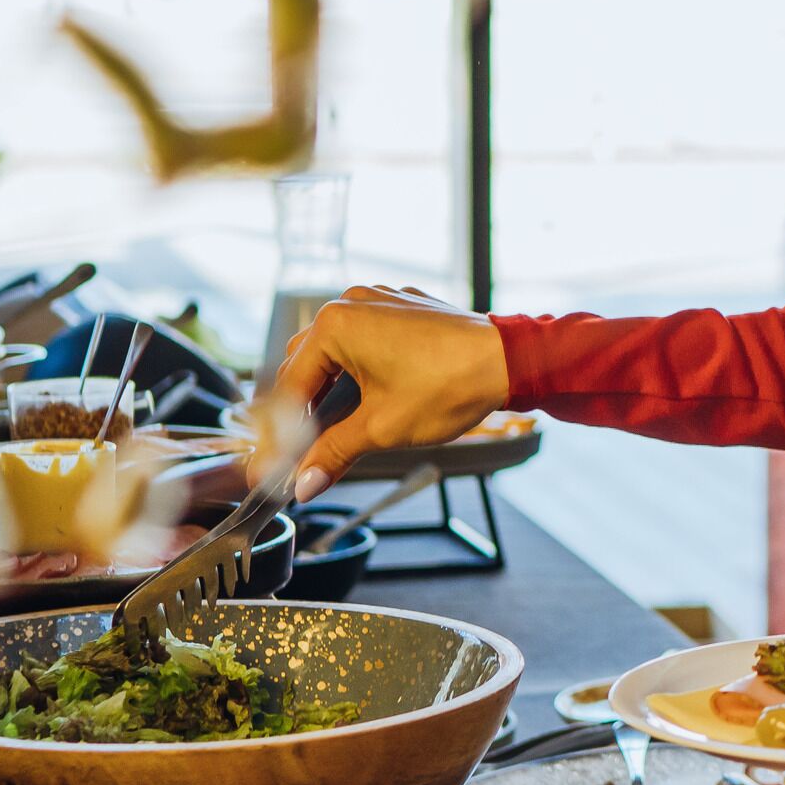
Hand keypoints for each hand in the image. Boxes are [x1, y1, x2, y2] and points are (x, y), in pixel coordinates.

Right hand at [262, 285, 509, 499]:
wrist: (509, 361)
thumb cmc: (449, 386)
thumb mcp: (382, 428)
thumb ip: (333, 454)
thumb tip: (305, 483)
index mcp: (335, 326)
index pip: (291, 387)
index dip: (280, 433)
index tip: (274, 465)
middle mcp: (351, 303)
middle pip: (306, 364)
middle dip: (302, 411)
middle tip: (300, 452)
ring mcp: (379, 301)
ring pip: (335, 351)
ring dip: (329, 390)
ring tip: (331, 431)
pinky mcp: (403, 309)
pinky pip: (365, 339)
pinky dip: (356, 370)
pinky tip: (365, 401)